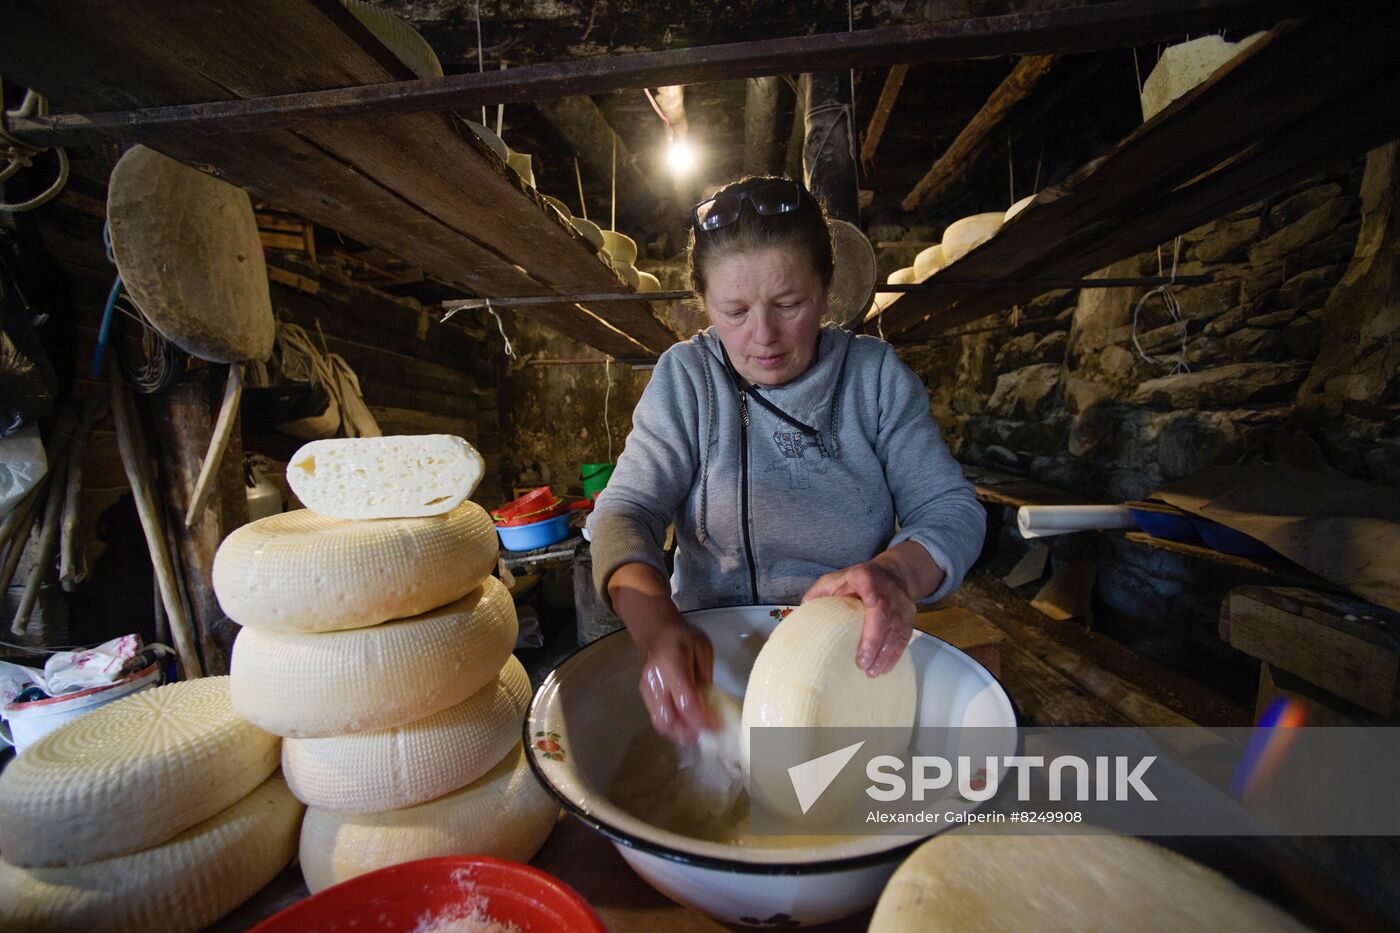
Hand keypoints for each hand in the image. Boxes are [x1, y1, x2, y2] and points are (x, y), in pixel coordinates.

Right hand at [607, 561, 716, 744]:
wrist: (655, 632)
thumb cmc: (682, 637)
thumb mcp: (703, 648)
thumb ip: (706, 676)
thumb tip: (711, 705)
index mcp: (672, 665)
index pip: (686, 702)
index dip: (702, 720)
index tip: (718, 726)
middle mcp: (656, 681)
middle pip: (669, 720)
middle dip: (689, 733)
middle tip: (708, 735)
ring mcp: (647, 690)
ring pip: (661, 724)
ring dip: (680, 734)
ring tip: (698, 734)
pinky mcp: (645, 696)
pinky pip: (658, 719)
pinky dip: (673, 727)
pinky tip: (687, 727)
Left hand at [803, 560, 915, 677]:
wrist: (893, 575)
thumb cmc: (858, 581)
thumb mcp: (836, 579)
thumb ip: (819, 593)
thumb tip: (802, 613)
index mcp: (864, 577)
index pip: (867, 580)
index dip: (869, 589)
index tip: (870, 599)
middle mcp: (885, 590)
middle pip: (883, 613)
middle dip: (874, 639)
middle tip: (862, 661)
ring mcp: (900, 605)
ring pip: (896, 630)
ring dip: (884, 653)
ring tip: (871, 672)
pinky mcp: (909, 618)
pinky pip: (903, 639)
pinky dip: (894, 655)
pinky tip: (883, 668)